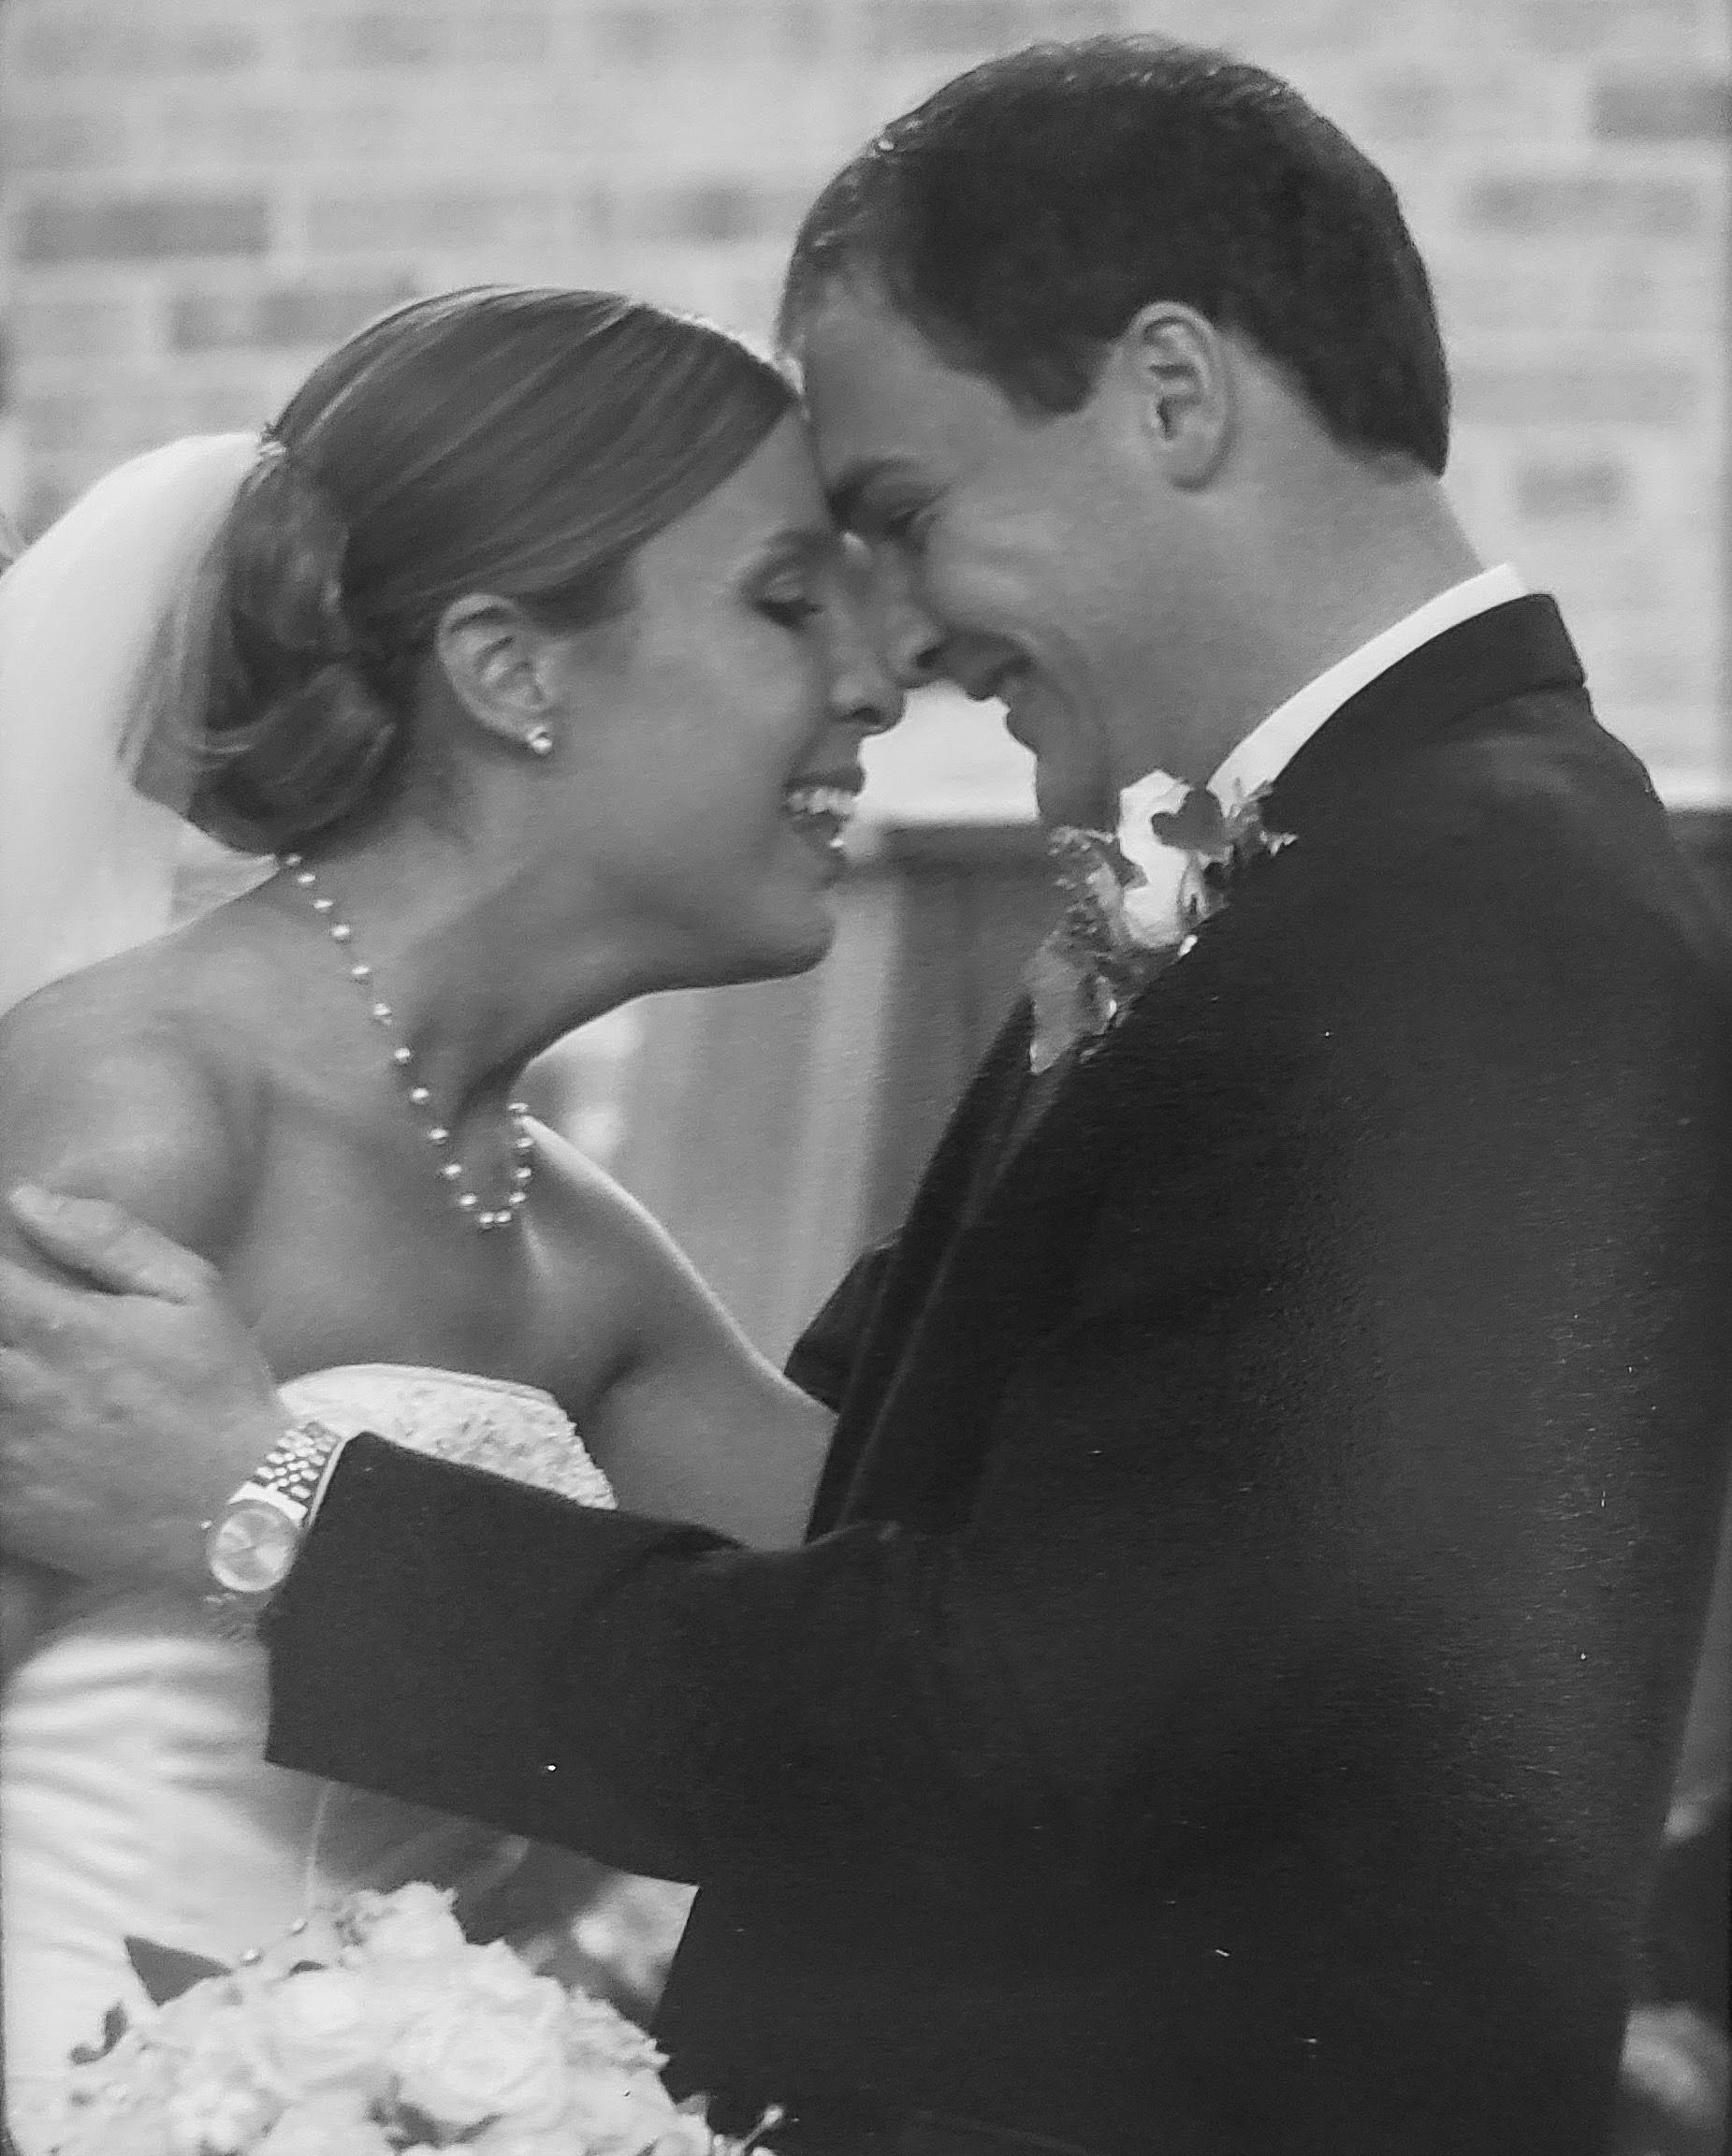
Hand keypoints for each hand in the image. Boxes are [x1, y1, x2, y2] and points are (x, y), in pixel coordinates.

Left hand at [0, 1185, 284, 1589]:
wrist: (244, 1508)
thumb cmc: (222, 1392)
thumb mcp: (195, 1294)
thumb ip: (109, 1240)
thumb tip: (25, 1200)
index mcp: (60, 1326)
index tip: (8, 1278)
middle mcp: (19, 1387)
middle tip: (24, 1331)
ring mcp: (7, 1452)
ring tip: (24, 1373)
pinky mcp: (9, 1509)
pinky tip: (21, 1425)